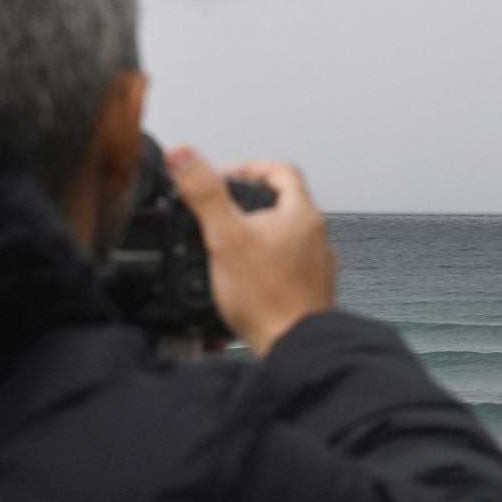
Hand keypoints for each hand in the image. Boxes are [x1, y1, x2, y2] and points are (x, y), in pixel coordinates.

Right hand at [166, 147, 337, 356]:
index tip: (228, 177)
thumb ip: (204, 193)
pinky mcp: (311, 290)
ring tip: (232, 243)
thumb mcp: (225, 236)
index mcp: (302, 214)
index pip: (281, 171)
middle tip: (223, 211)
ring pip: (288, 235)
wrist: (295, 346)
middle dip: (251, 203)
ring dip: (260, 233)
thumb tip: (183, 156)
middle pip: (285, 203)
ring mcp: (317, 264)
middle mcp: (317, 236)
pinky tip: (248, 277)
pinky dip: (269, 263)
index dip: (250, 167)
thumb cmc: (268, 298)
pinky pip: (289, 265)